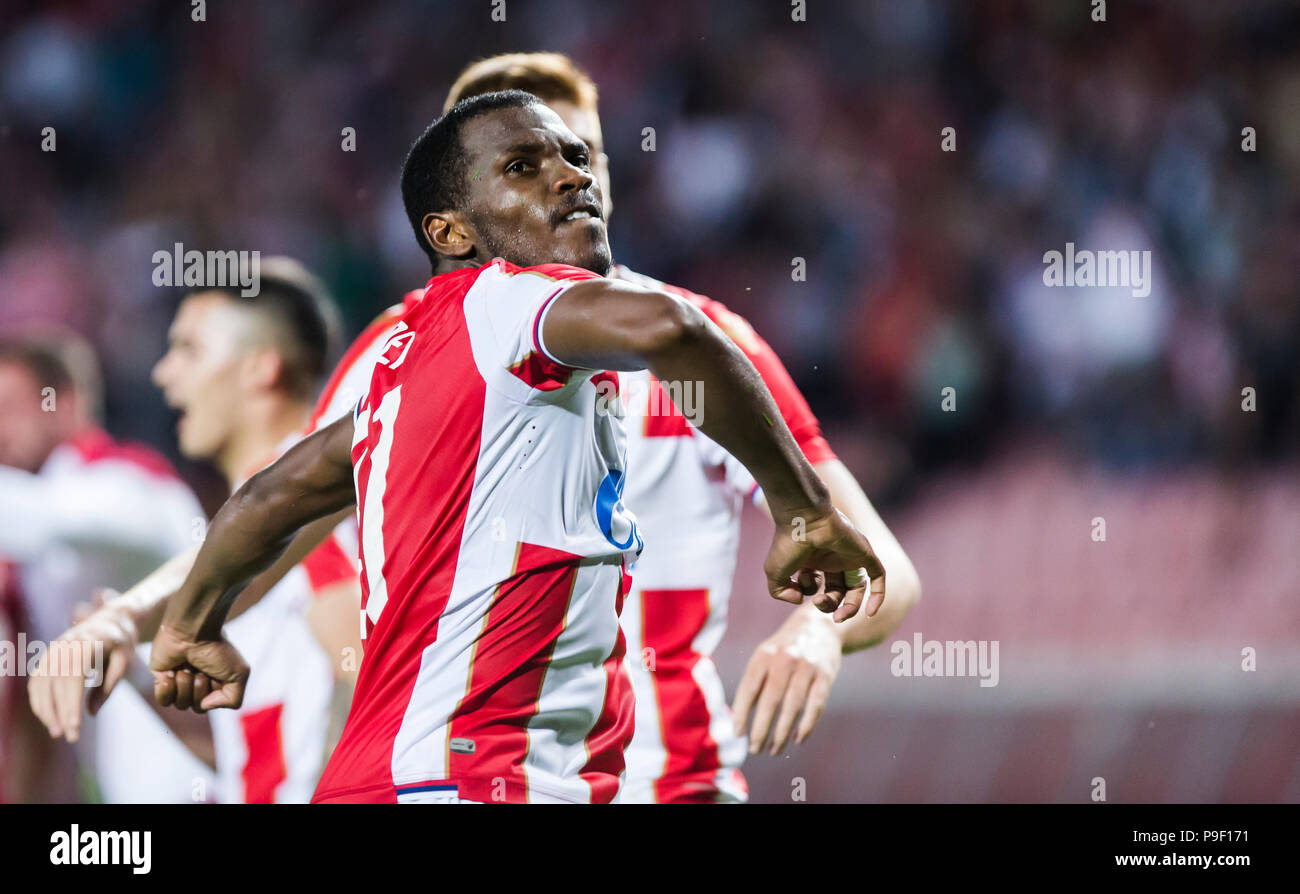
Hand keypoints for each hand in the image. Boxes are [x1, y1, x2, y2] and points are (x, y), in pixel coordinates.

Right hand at [27, 589, 136, 742]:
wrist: (110, 620)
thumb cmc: (121, 644)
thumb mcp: (124, 661)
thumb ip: (108, 685)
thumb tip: (90, 713)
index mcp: (88, 643)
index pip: (74, 677)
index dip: (72, 702)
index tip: (75, 725)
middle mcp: (65, 644)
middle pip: (57, 683)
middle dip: (61, 712)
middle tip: (70, 737)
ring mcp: (53, 649)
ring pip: (41, 683)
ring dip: (46, 710)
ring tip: (58, 732)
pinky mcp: (47, 656)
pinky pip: (36, 681)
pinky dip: (39, 700)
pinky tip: (48, 718)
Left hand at [150, 624, 248, 712]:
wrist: (193, 631)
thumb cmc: (217, 650)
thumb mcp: (240, 674)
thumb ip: (233, 700)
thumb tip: (205, 705)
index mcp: (215, 683)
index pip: (213, 705)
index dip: (214, 693)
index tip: (215, 674)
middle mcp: (197, 683)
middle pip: (196, 708)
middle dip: (199, 689)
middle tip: (200, 669)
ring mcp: (178, 682)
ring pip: (180, 705)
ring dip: (185, 684)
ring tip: (187, 666)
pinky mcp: (161, 678)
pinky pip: (163, 701)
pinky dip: (168, 688)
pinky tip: (171, 672)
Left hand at [732, 612, 840, 754]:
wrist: (819, 627)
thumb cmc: (784, 651)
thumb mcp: (765, 657)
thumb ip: (753, 684)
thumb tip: (739, 721)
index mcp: (764, 655)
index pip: (749, 688)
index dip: (741, 712)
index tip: (737, 734)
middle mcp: (785, 659)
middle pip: (770, 700)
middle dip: (761, 728)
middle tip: (754, 749)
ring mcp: (807, 667)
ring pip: (792, 706)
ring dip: (782, 732)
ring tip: (773, 749)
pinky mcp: (826, 675)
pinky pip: (816, 705)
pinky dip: (806, 725)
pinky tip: (797, 739)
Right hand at [764, 505, 885, 621]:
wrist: (804, 518)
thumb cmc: (787, 543)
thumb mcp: (775, 574)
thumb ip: (781, 593)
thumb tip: (800, 600)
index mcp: (812, 561)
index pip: (816, 585)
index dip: (808, 591)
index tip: (800, 585)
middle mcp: (831, 558)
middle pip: (837, 591)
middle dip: (829, 605)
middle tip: (819, 604)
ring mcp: (849, 556)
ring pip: (857, 589)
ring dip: (850, 608)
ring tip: (838, 617)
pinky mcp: (864, 553)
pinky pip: (877, 578)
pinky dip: (877, 596)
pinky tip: (870, 614)